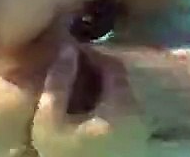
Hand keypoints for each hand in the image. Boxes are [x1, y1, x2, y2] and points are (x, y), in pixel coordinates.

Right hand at [31, 46, 149, 156]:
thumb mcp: (48, 122)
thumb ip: (57, 82)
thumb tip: (66, 48)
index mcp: (122, 105)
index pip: (112, 64)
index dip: (90, 55)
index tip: (68, 55)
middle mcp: (139, 113)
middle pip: (120, 78)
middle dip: (96, 70)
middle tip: (70, 70)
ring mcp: (141, 129)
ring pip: (123, 94)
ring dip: (102, 87)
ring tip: (75, 90)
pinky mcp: (139, 141)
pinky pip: (125, 111)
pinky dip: (108, 103)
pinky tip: (87, 110)